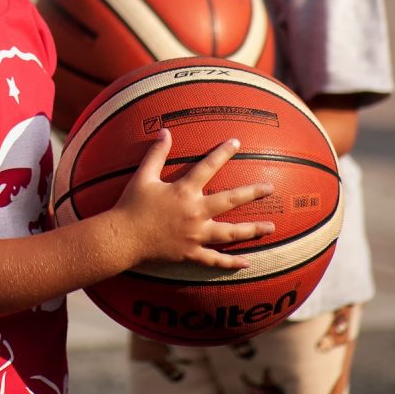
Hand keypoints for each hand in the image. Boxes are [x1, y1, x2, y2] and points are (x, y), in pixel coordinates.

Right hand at [115, 130, 274, 269]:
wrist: (122, 238)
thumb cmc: (131, 205)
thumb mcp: (143, 176)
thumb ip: (156, 153)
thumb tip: (165, 131)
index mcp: (184, 191)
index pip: (208, 166)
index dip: (223, 152)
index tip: (237, 142)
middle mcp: (195, 212)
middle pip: (231, 200)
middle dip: (253, 192)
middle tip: (270, 187)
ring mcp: (195, 235)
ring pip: (230, 233)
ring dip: (253, 230)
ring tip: (271, 227)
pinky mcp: (191, 254)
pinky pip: (215, 260)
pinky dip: (232, 262)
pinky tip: (248, 262)